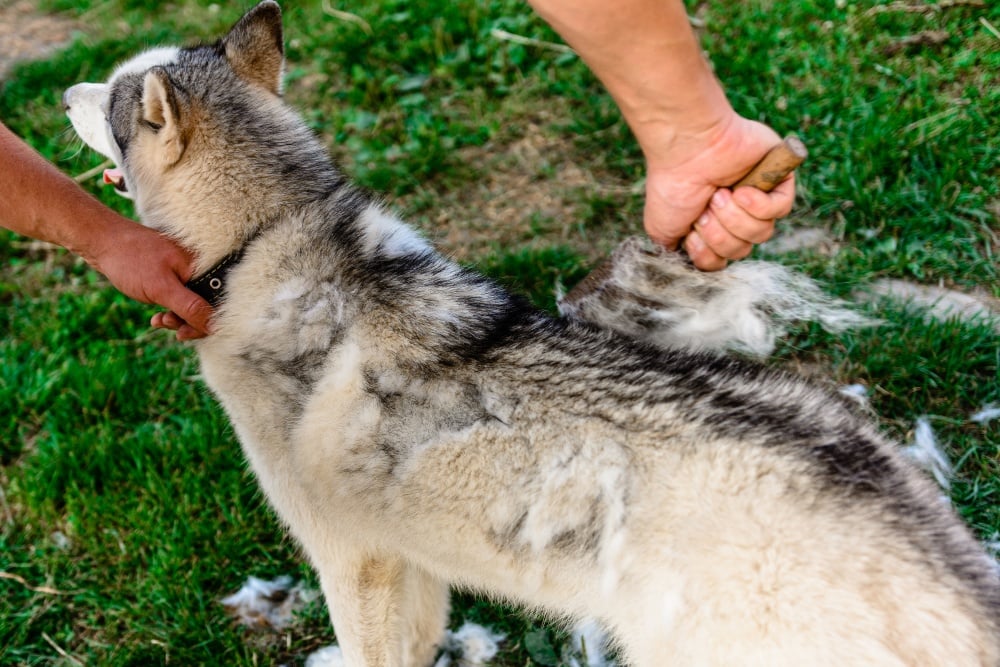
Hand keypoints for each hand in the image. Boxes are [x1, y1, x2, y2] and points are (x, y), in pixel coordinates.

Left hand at [85, 216, 212, 339]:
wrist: (103, 241)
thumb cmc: (131, 260)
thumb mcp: (161, 288)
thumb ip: (190, 307)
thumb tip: (214, 326)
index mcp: (204, 266)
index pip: (217, 302)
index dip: (205, 322)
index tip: (183, 332)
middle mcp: (200, 268)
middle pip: (207, 305)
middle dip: (188, 321)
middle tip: (168, 324)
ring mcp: (186, 271)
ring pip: (192, 304)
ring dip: (177, 318)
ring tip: (159, 320)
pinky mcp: (174, 275)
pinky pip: (181, 298)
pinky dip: (170, 310)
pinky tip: (157, 316)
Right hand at [640, 114, 795, 269]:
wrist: (688, 149)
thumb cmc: (673, 184)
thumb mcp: (662, 228)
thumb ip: (676, 252)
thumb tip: (692, 262)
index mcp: (711, 225)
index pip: (722, 260)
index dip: (709, 254)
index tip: (692, 232)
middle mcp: (735, 214)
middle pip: (742, 250)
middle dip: (720, 233)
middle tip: (706, 206)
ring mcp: (758, 197)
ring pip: (761, 233)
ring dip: (736, 217)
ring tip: (720, 193)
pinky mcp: (778, 180)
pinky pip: (781, 209)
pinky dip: (759, 205)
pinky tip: (742, 190)